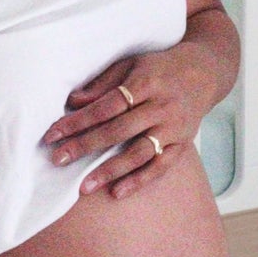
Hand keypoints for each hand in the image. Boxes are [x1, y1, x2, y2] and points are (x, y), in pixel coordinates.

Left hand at [41, 41, 225, 200]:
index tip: (53, 134)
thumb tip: (73, 102)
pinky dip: (139, 180)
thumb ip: (103, 84)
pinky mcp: (182, 144)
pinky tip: (117, 192)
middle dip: (85, 146)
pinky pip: (160, 166)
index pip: (106, 106)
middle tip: (58, 160)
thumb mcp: (131, 64)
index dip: (78, 121)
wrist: (204, 73)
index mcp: (146, 83)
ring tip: (84, 186)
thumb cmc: (160, 67)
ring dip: (110, 171)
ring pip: (139, 153)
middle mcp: (161, 107)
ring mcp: (173, 128)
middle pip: (118, 131)